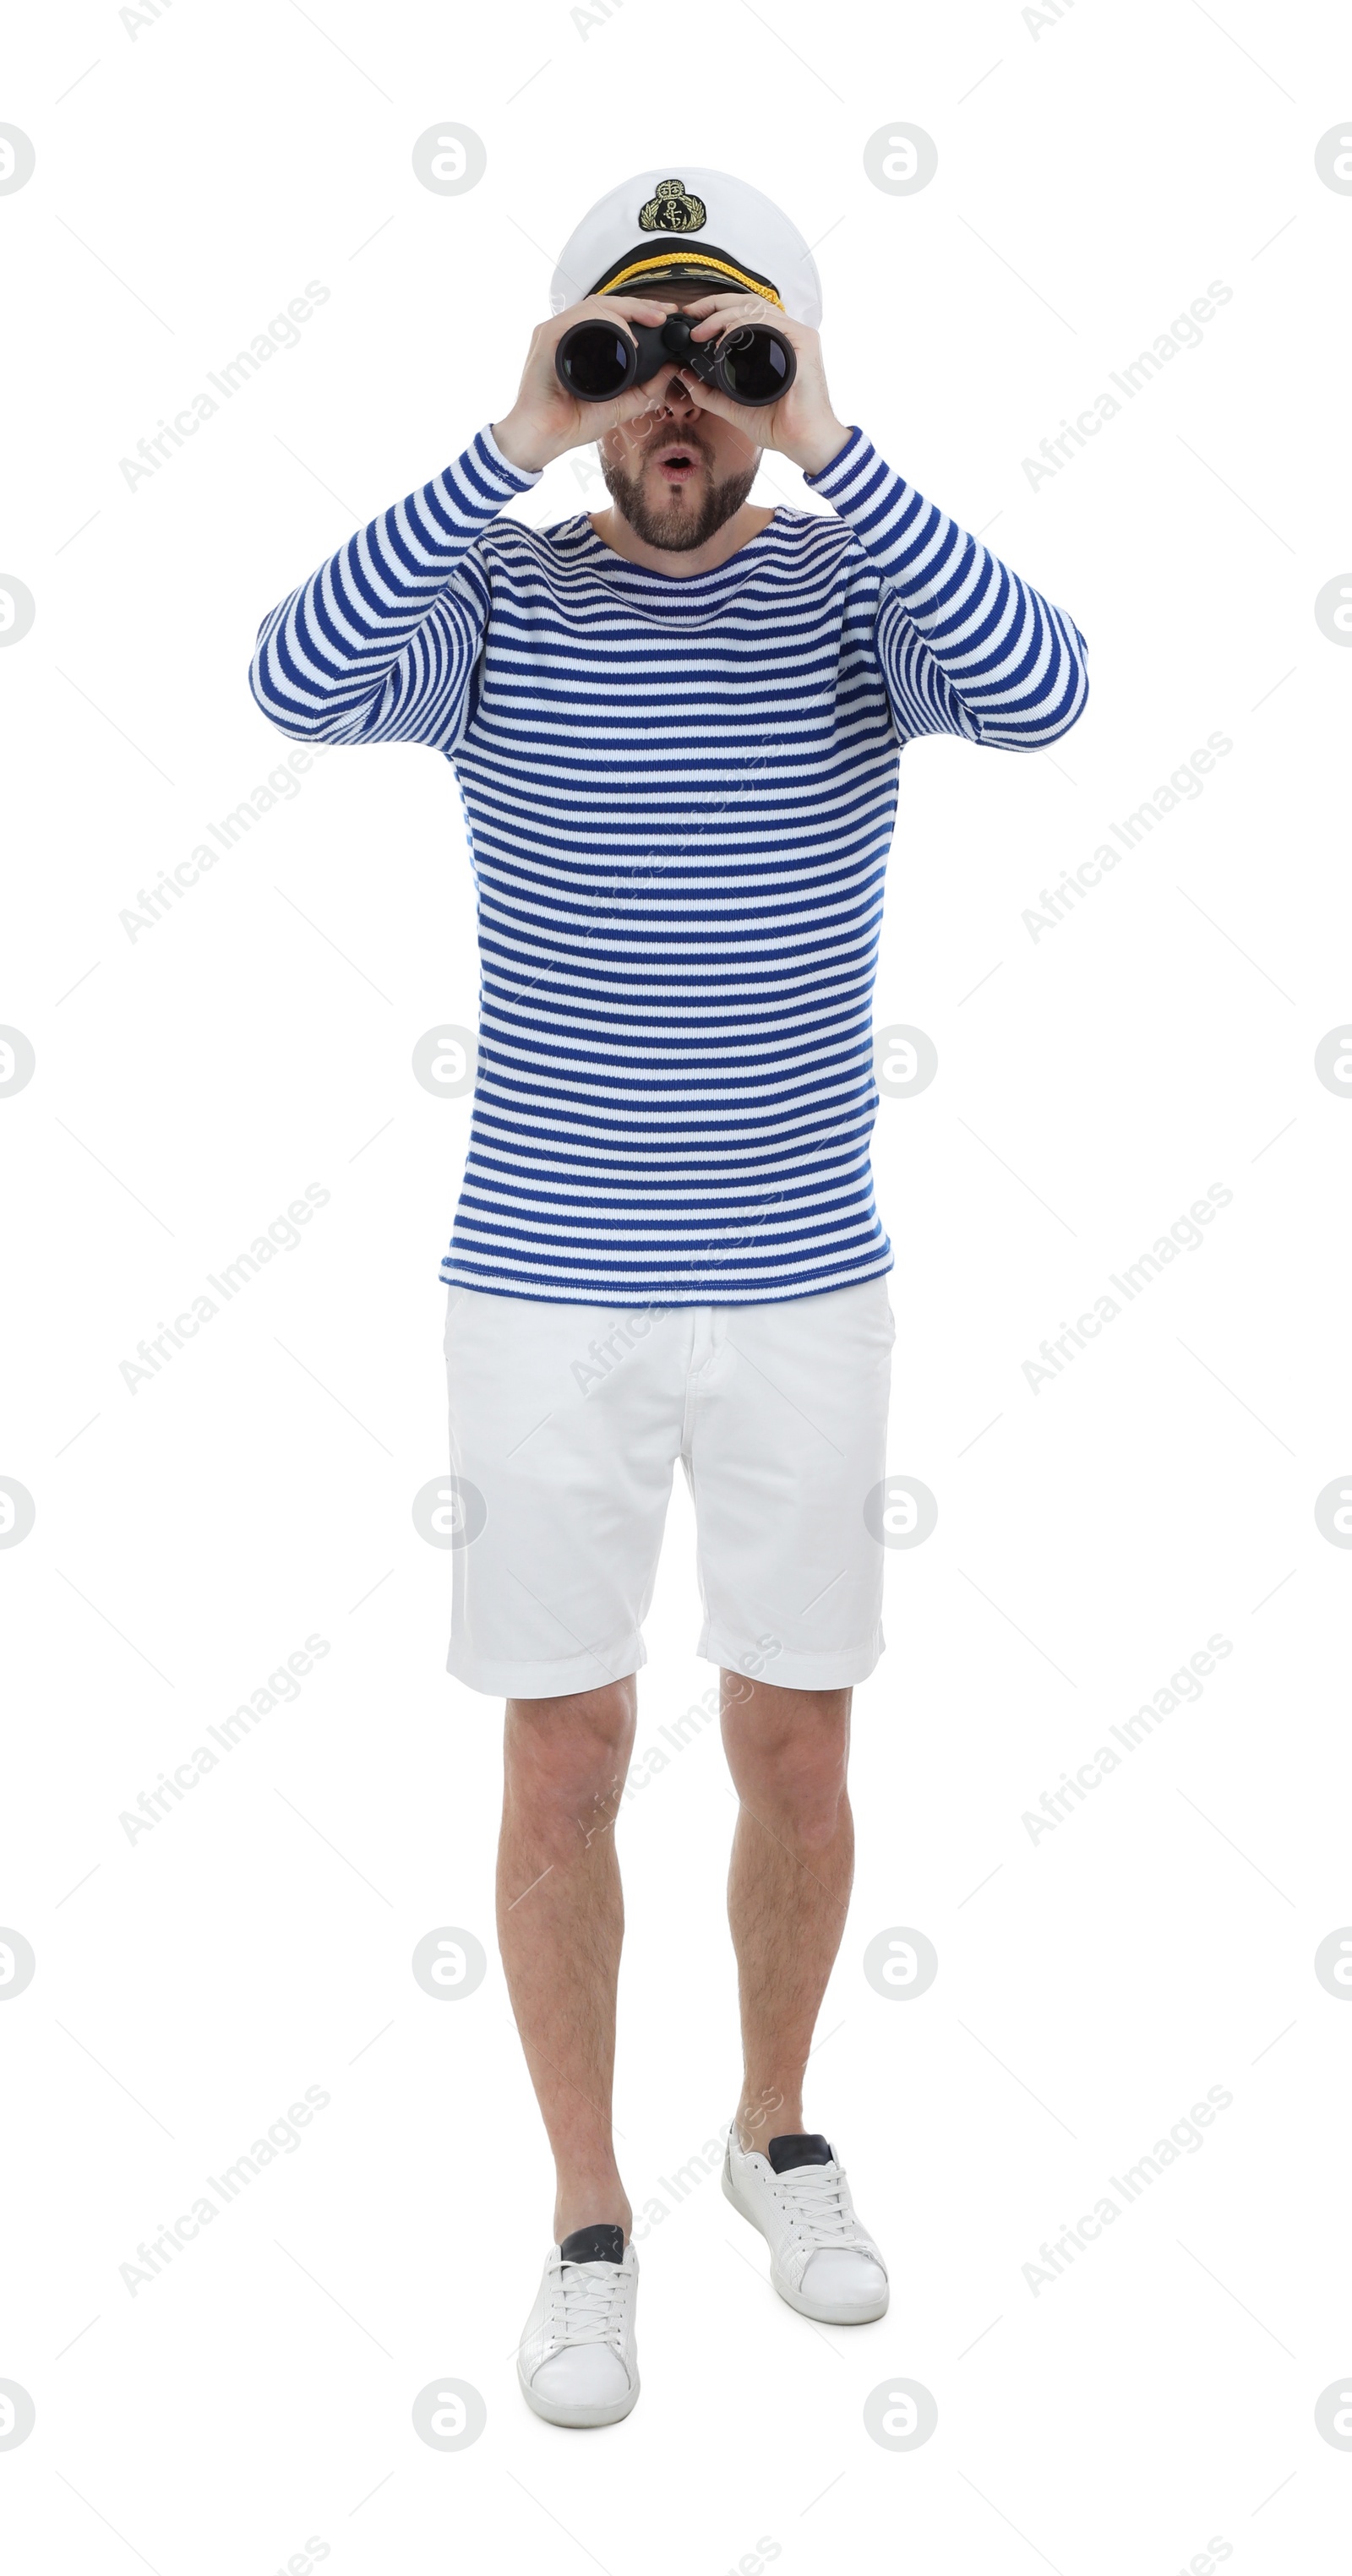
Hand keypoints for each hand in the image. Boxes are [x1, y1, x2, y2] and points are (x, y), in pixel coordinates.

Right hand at [492, 295, 687, 472]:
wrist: (546, 437)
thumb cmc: (573, 422)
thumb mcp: (621, 405)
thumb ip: (647, 389)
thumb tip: (671, 369)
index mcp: (582, 342)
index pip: (612, 315)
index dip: (640, 312)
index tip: (665, 317)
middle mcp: (568, 332)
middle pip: (606, 304)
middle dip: (640, 305)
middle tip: (664, 313)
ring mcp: (556, 332)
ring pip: (595, 305)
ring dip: (627, 310)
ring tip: (651, 321)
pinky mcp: (547, 337)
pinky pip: (579, 318)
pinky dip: (606, 322)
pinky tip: (626, 337)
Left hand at [673, 293, 851, 475]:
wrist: (801, 441)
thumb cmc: (778, 424)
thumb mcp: (733, 406)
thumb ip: (709, 393)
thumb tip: (684, 376)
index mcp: (772, 342)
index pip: (743, 312)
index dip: (715, 309)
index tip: (692, 318)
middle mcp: (785, 333)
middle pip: (747, 303)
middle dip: (714, 305)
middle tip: (691, 316)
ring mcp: (796, 335)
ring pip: (756, 308)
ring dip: (724, 314)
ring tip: (702, 331)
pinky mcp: (803, 341)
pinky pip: (769, 322)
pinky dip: (744, 324)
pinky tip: (726, 336)